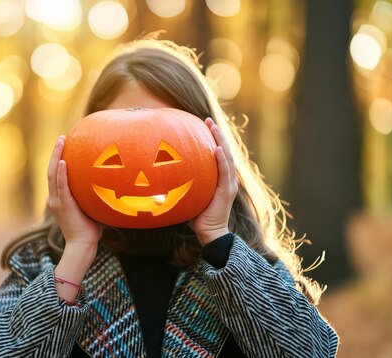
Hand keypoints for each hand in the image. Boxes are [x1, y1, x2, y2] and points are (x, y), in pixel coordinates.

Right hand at [46, 135, 101, 247]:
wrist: (83, 244)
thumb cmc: (89, 229)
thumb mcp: (89, 209)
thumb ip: (92, 197)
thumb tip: (110, 184)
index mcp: (58, 199)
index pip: (56, 176)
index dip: (58, 161)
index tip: (64, 147)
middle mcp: (53, 198)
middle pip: (51, 171)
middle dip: (56, 153)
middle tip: (61, 138)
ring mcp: (56, 201)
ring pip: (53, 174)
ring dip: (57, 157)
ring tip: (61, 142)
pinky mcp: (62, 205)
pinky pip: (61, 185)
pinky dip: (61, 173)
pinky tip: (64, 162)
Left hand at [190, 119, 238, 245]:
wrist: (209, 233)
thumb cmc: (197, 216)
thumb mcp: (190, 195)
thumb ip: (184, 184)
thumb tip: (162, 176)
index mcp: (219, 179)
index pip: (218, 155)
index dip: (214, 139)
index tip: (205, 125)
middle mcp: (227, 180)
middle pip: (224, 151)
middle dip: (217, 134)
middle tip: (208, 120)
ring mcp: (229, 185)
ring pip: (227, 158)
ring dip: (221, 141)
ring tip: (213, 127)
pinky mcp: (227, 192)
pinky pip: (225, 172)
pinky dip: (222, 160)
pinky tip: (217, 149)